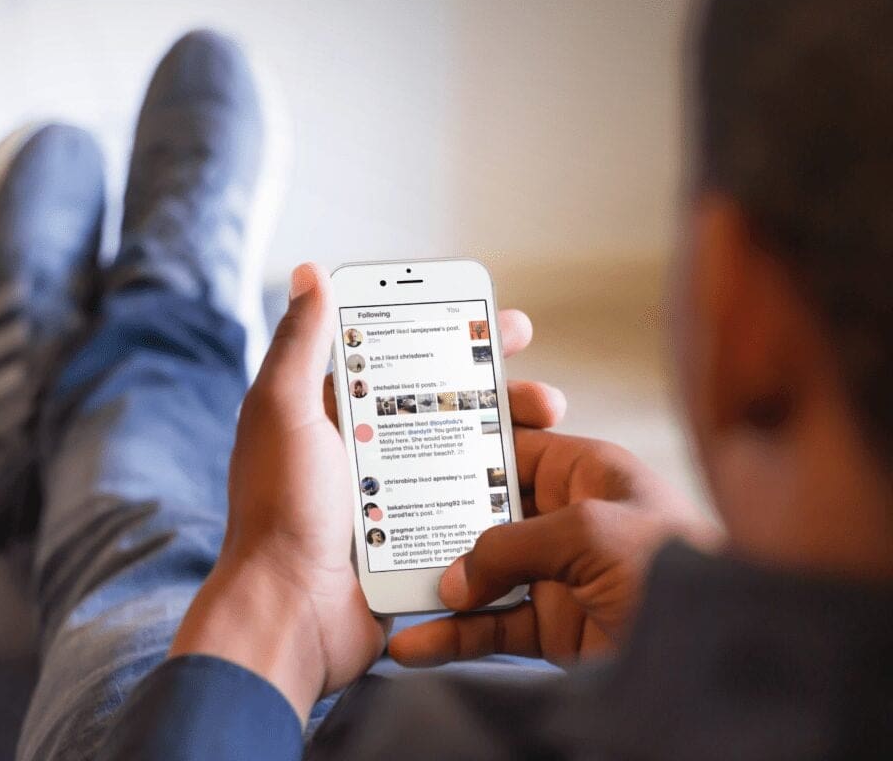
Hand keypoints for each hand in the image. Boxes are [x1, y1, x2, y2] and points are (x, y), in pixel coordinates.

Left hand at [170, 262, 561, 723]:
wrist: (290, 615)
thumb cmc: (280, 510)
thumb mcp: (282, 412)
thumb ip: (300, 344)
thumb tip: (309, 274)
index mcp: (335, 413)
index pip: (400, 357)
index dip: (446, 332)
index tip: (491, 316)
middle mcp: (368, 448)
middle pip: (445, 404)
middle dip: (496, 388)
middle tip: (539, 384)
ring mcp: (396, 494)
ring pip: (465, 451)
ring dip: (510, 435)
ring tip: (549, 426)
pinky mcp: (418, 535)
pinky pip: (467, 503)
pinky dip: (501, 488)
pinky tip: (535, 478)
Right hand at [389, 430, 721, 666]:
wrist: (719, 655)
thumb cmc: (675, 570)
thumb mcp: (590, 533)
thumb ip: (512, 545)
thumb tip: (454, 578)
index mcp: (586, 474)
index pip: (515, 448)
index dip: (468, 447)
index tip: (414, 448)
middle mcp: (567, 520)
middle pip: (487, 513)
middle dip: (436, 521)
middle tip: (383, 525)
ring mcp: (557, 576)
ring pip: (481, 574)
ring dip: (437, 584)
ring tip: (386, 589)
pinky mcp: (552, 627)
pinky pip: (491, 628)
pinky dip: (452, 637)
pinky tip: (416, 644)